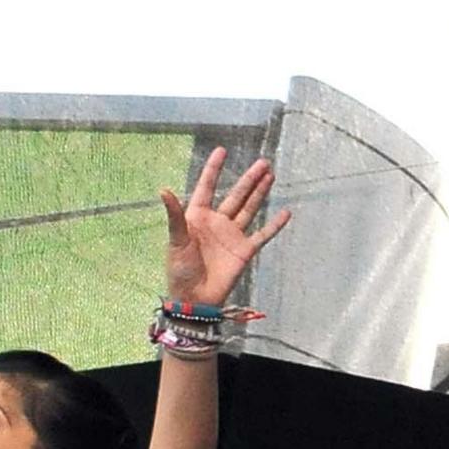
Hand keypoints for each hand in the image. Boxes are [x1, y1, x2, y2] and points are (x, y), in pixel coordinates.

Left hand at [161, 148, 292, 305]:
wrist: (195, 297)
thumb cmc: (180, 269)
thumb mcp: (175, 239)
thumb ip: (174, 214)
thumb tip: (163, 189)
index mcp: (197, 216)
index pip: (207, 186)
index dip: (214, 169)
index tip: (222, 151)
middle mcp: (217, 222)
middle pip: (236, 195)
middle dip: (249, 179)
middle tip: (262, 163)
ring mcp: (232, 235)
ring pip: (249, 209)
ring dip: (260, 193)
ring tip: (270, 176)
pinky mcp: (245, 250)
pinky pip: (262, 235)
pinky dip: (274, 225)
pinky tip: (285, 213)